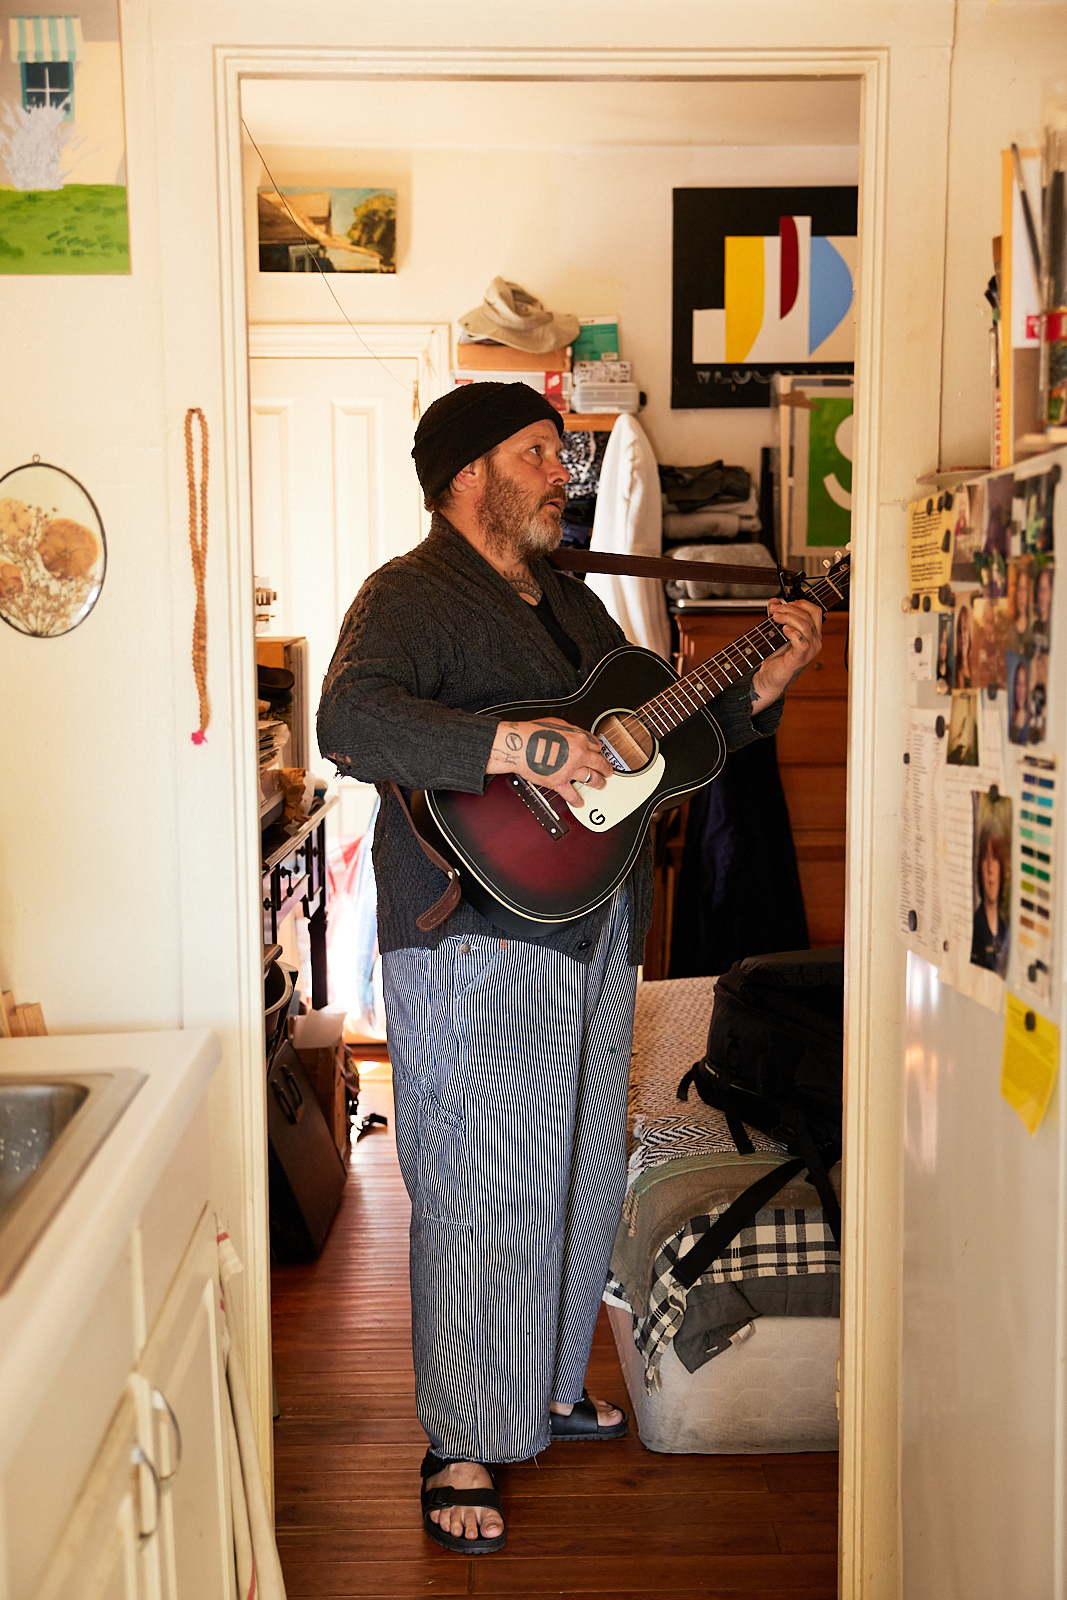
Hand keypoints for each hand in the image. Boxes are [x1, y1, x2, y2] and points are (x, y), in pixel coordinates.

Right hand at [487, 717, 611, 808]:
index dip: (599, 751)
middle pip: (600, 763)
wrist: (518, 745)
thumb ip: (570, 730)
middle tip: (608, 771)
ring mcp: (570, 770)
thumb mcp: (556, 723)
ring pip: (592, 779)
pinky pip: (572, 794)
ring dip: (599, 783)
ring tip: (601, 785)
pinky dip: (577, 800)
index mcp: (579, 739)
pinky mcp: (559, 782)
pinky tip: (579, 802)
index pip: (597, 746)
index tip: (599, 754)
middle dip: (606, 768)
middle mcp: (578, 755)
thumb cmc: (532, 733)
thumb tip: (575, 735)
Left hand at [750, 598, 823, 712]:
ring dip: (788, 617)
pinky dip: (792, 632)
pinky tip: (783, 629)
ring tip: (775, 618)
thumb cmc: (776, 657)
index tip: (785, 603)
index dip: (801, 603)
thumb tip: (773, 601)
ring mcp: (809, 650)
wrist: (770, 677)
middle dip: (789, 608)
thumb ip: (777, 616)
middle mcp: (814, 641)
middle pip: (808, 615)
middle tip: (773, 610)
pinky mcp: (800, 658)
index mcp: (813, 634)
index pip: (815, 611)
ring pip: (805, 625)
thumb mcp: (776, 631)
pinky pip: (801, 641)